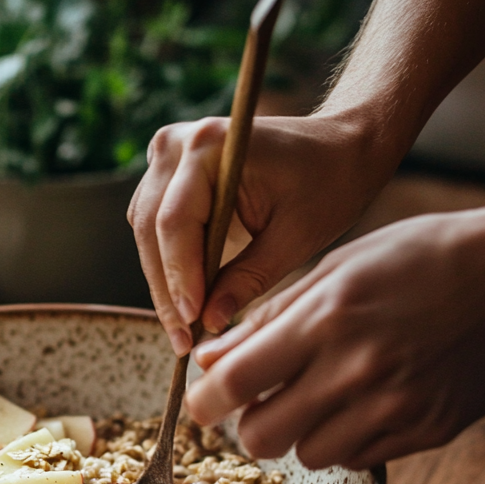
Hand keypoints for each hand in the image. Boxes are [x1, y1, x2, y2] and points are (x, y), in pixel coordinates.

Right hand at [127, 112, 391, 354]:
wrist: (340, 147)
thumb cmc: (327, 185)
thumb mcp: (295, 238)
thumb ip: (247, 279)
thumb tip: (208, 324)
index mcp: (210, 146)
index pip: (176, 222)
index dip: (180, 276)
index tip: (191, 323)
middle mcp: (178, 143)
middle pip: (151, 228)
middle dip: (167, 288)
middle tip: (182, 340)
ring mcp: (168, 153)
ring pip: (144, 229)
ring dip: (162, 279)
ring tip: (182, 327)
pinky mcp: (167, 173)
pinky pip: (152, 224)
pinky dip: (165, 261)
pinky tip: (184, 298)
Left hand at [186, 201, 484, 469]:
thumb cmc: (420, 257)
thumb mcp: (336, 267)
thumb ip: (267, 318)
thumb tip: (210, 359)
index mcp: (326, 320)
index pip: (234, 384)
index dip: (203, 400)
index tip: (201, 399)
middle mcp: (356, 371)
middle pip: (261, 437)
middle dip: (248, 423)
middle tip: (259, 400)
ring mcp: (396, 407)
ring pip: (308, 455)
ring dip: (300, 431)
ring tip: (321, 394)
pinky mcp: (428, 431)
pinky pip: (358, 458)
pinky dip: (347, 438)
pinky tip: (363, 401)